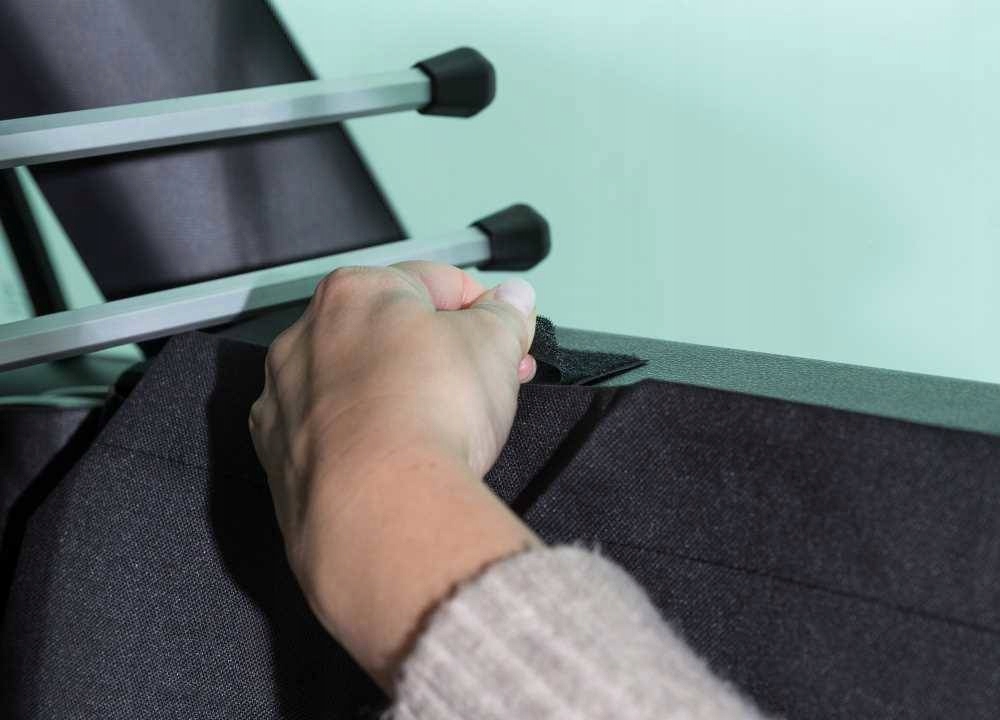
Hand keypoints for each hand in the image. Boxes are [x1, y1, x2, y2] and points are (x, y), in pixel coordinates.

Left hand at [249, 262, 540, 687]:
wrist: (379, 503)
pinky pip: (329, 438)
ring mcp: (282, 401)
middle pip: (389, 334)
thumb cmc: (435, 405)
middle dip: (445, 354)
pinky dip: (362, 442)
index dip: (483, 308)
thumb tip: (512, 299)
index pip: (433, 282)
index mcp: (355, 291)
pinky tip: (396, 461)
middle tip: (492, 381)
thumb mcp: (495, 345)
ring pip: (353, 386)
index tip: (508, 337)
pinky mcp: (276, 461)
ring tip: (447, 427)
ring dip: (398, 396)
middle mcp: (304, 337)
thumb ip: (505, 315)